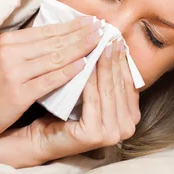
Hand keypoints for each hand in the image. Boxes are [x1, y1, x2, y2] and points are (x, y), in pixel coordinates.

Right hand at [0, 16, 102, 140]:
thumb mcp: (4, 60)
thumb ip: (28, 49)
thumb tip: (61, 37)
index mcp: (7, 41)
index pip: (46, 31)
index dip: (71, 25)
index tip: (90, 20)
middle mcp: (9, 52)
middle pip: (54, 41)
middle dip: (80, 33)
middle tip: (102, 27)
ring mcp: (13, 72)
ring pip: (55, 58)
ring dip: (80, 49)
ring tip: (99, 42)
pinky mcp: (18, 93)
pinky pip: (50, 80)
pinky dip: (69, 72)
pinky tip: (84, 65)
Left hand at [29, 40, 140, 163]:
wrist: (42, 138)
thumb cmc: (66, 112)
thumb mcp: (91, 92)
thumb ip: (105, 77)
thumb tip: (113, 42)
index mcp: (131, 117)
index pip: (128, 82)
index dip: (121, 59)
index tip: (115, 37)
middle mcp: (126, 128)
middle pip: (118, 85)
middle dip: (113, 58)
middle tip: (109, 35)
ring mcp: (112, 133)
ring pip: (107, 90)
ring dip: (103, 65)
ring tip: (98, 44)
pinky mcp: (95, 134)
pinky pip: (92, 100)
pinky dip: (89, 80)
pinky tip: (85, 62)